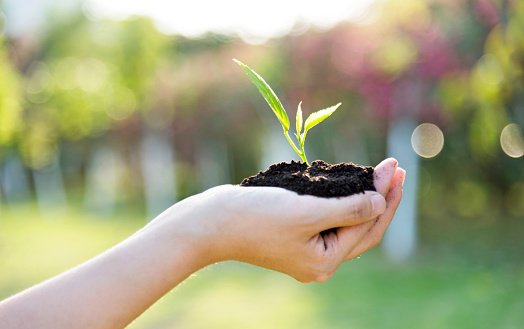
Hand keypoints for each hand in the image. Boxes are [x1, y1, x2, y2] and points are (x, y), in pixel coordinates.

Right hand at [155, 158, 403, 282]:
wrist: (212, 222)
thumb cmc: (256, 217)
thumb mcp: (307, 211)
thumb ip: (348, 209)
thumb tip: (380, 201)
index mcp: (325, 261)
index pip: (368, 226)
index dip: (385, 196)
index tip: (392, 166)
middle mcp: (319, 260)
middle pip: (362, 228)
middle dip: (381, 197)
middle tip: (394, 167)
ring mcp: (306, 249)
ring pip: (346, 223)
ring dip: (364, 198)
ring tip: (378, 173)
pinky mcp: (294, 236)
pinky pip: (328, 219)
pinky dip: (342, 202)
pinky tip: (349, 184)